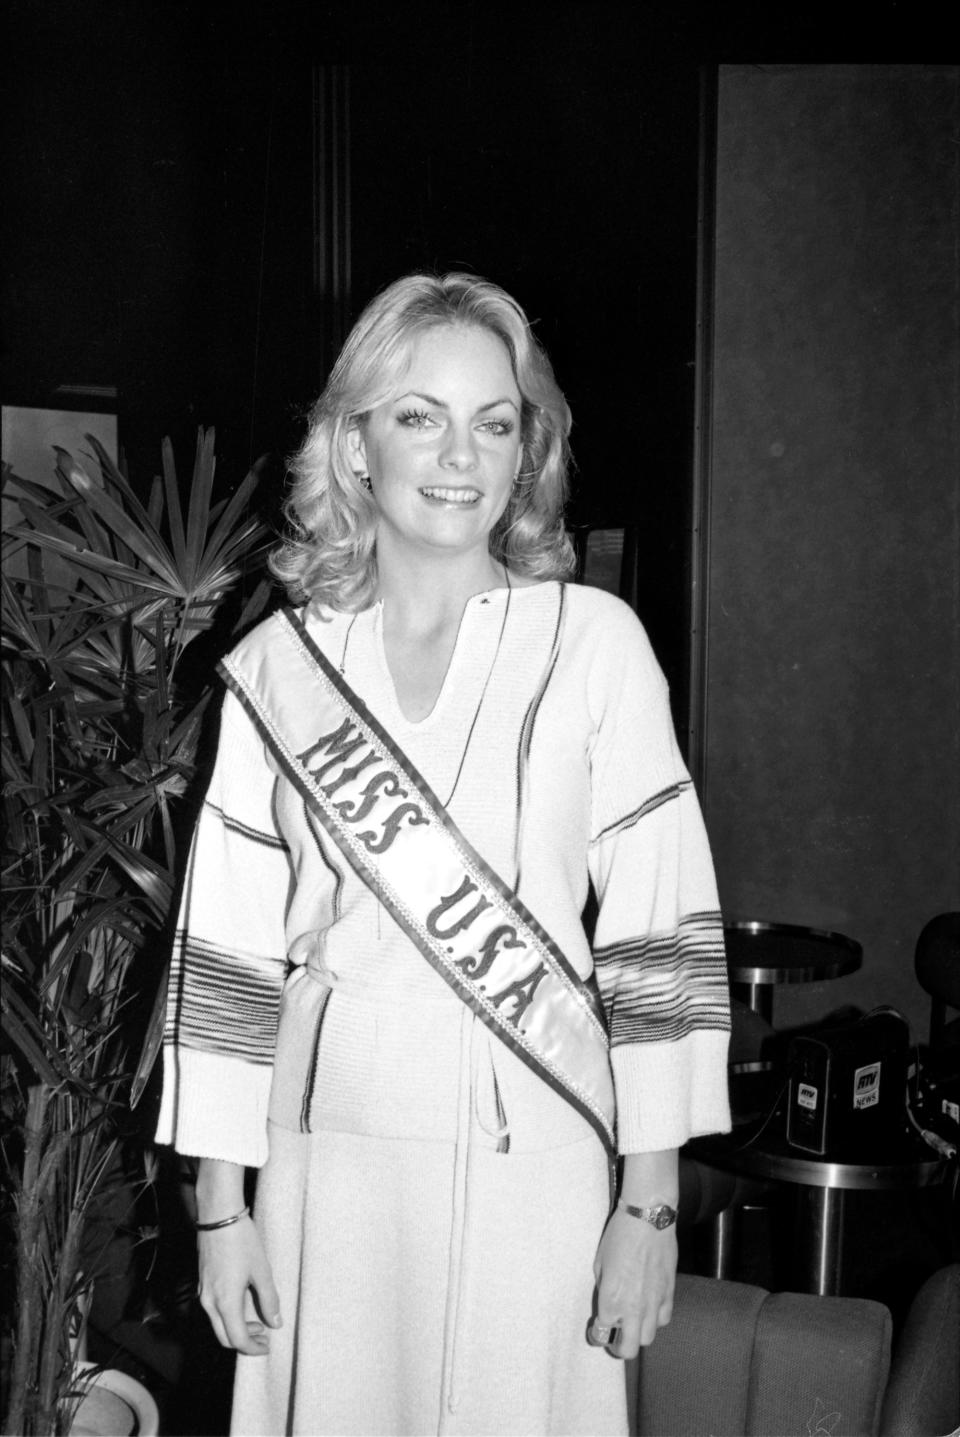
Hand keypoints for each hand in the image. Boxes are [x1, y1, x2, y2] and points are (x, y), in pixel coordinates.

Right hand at [198, 1216, 281, 1354]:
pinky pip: (214, 1310)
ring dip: (236, 1329)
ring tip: (258, 1321)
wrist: (218, 1216)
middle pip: (224, 1337)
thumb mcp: (261, 1271)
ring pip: (218, 1324)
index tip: (267, 1346)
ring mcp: (203, 1292)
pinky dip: (228, 1316)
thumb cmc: (242, 1241)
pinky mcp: (203, 1283)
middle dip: (244, 1342)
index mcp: (225, 1302)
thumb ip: (269, 1299)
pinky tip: (244, 1304)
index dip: (253, 1348)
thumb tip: (275, 1323)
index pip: (237, 1340)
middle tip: (264, 1337)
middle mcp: (209, 1302)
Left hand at [590, 1206, 676, 1358]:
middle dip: (619, 1347)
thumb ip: (603, 1287)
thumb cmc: (619, 1235)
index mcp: (611, 1300)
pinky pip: (664, 1319)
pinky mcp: (669, 1294)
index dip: (597, 1332)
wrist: (648, 1219)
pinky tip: (649, 1307)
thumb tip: (607, 1299)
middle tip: (615, 1338)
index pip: (602, 1332)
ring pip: (649, 1338)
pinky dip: (655, 1319)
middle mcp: (633, 1308)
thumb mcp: (600, 1261)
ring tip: (633, 1322)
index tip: (597, 1328)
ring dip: (638, 1333)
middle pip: (629, 1349)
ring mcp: (654, 1303)